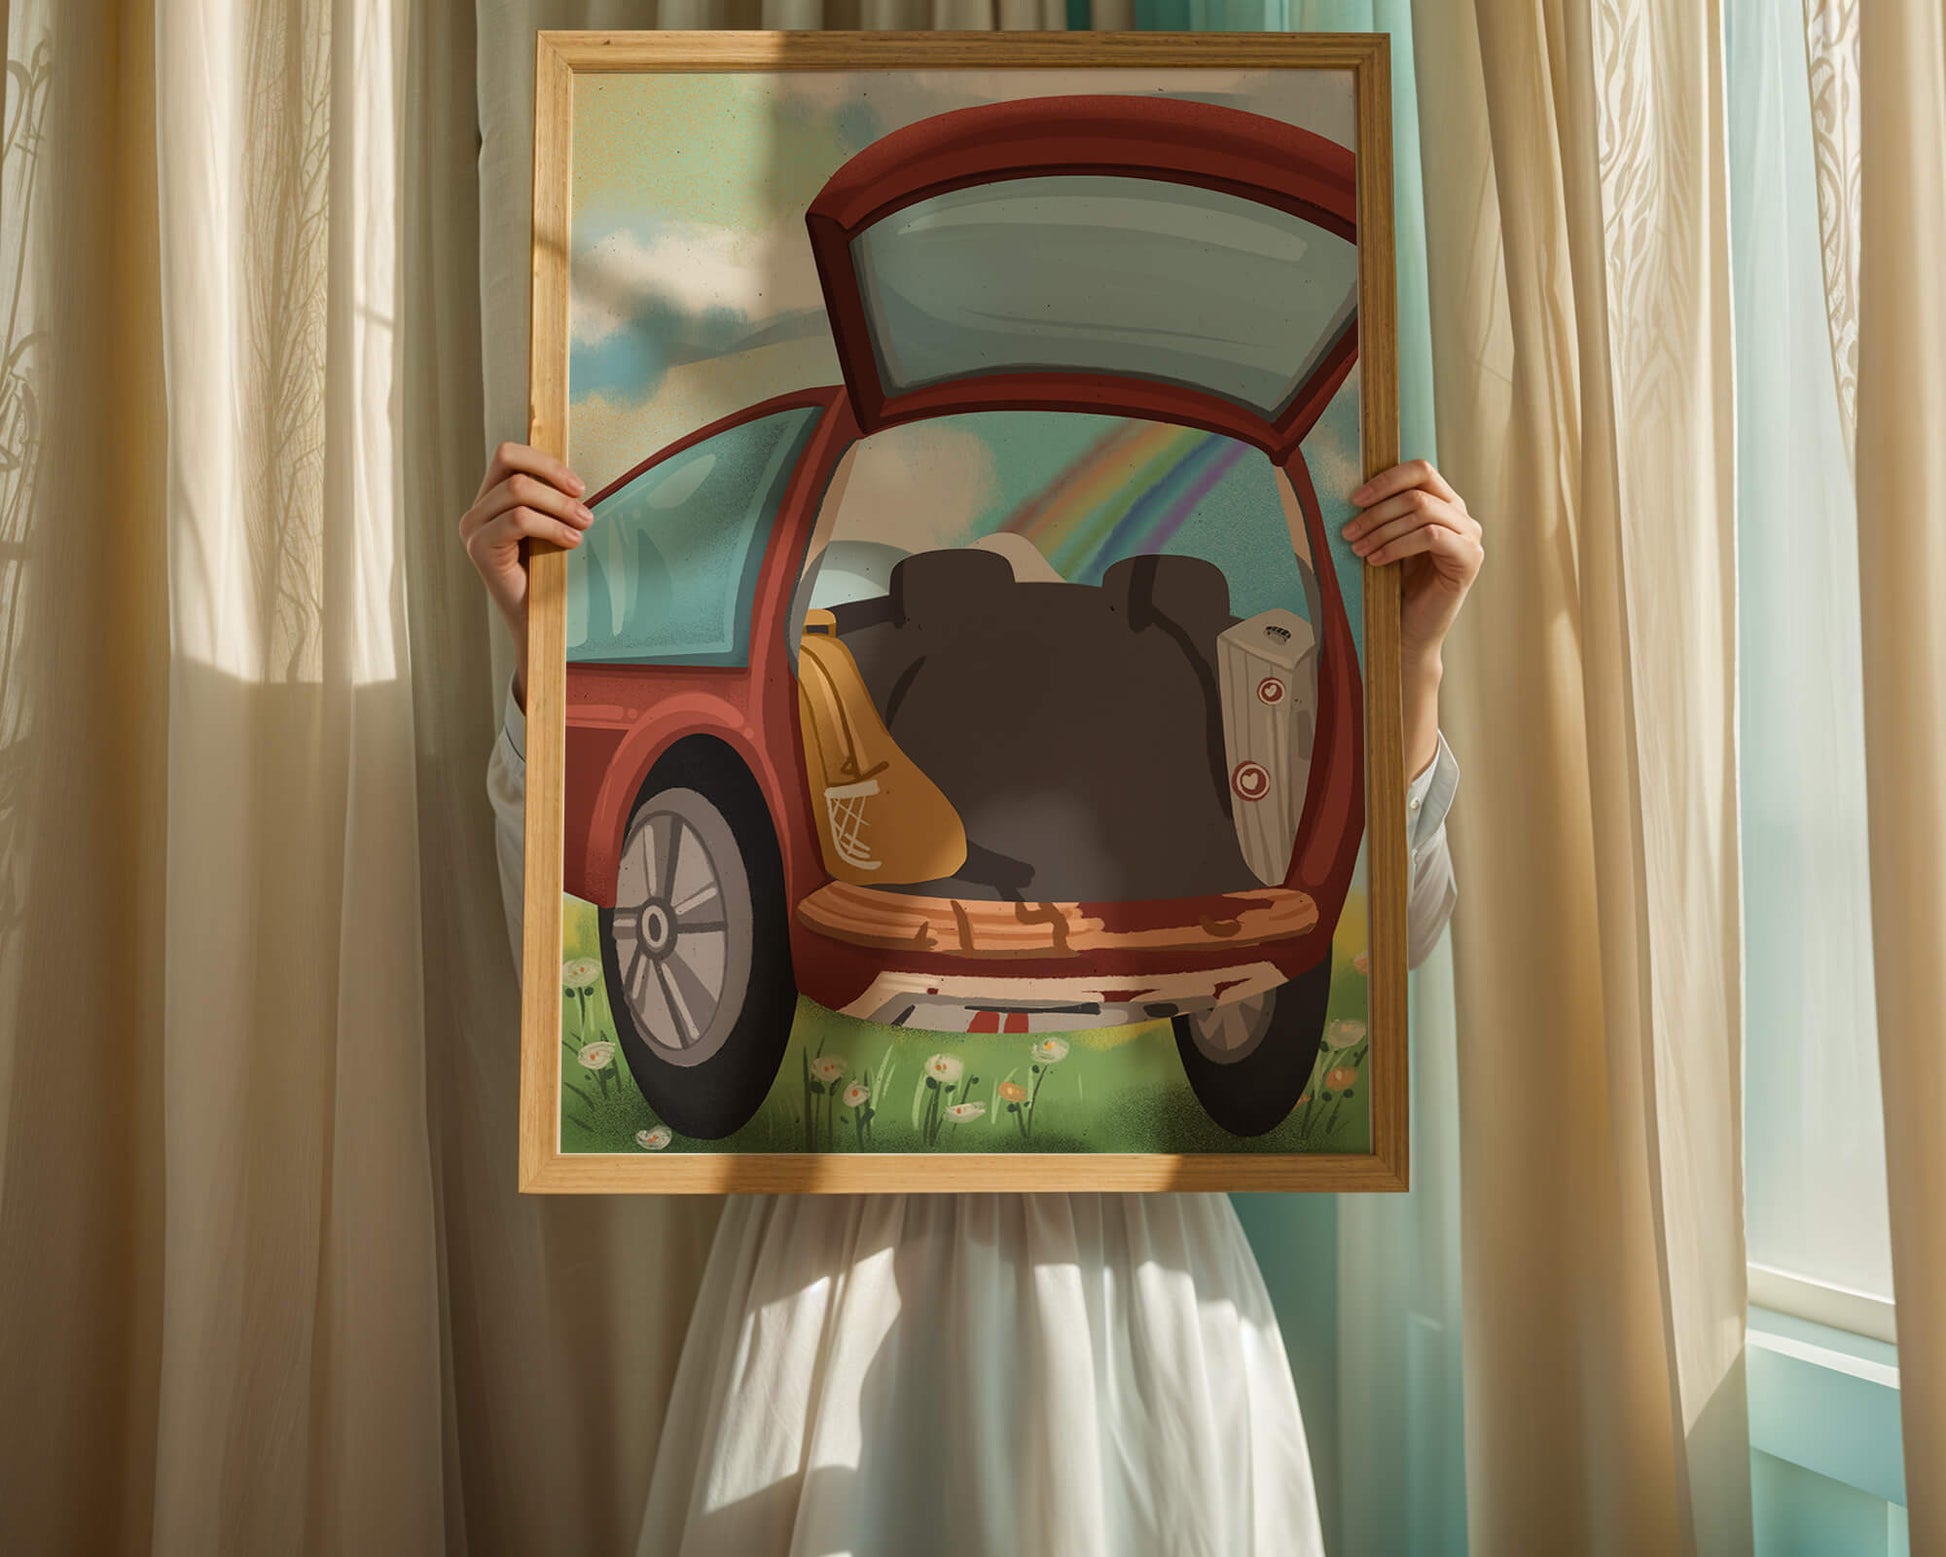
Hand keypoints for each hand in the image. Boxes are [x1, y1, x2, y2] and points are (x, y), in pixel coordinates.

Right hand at [459, 441, 590, 707]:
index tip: (578, 485)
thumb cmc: (548, 573)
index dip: (545, 461)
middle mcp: (476, 510)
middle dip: (556, 482)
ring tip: (584, 524)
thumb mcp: (551, 527)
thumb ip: (551, 500)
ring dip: (559, 506)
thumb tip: (574, 478)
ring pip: (518, 492)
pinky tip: (571, 542)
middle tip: (585, 509)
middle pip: (512, 466)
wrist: (537, 621)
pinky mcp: (480, 547)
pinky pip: (519, 519)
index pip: (509, 455)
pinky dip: (551, 526)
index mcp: (491, 499)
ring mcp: (474, 528)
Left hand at [1341, 460, 1483, 777]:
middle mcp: (1461, 516)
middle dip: (1376, 511)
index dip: (1385, 479)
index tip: (1353, 499)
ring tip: (1357, 549)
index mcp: (1443, 504)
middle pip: (1417, 490)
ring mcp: (1469, 537)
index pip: (1419, 471)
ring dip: (1382, 529)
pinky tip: (1376, 561)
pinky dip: (1398, 545)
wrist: (1406, 634)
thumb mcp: (1385, 542)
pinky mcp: (1468, 559)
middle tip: (1348, 532)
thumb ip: (1383, 514)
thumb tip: (1353, 491)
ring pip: (1422, 511)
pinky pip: (1431, 536)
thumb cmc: (1393, 588)